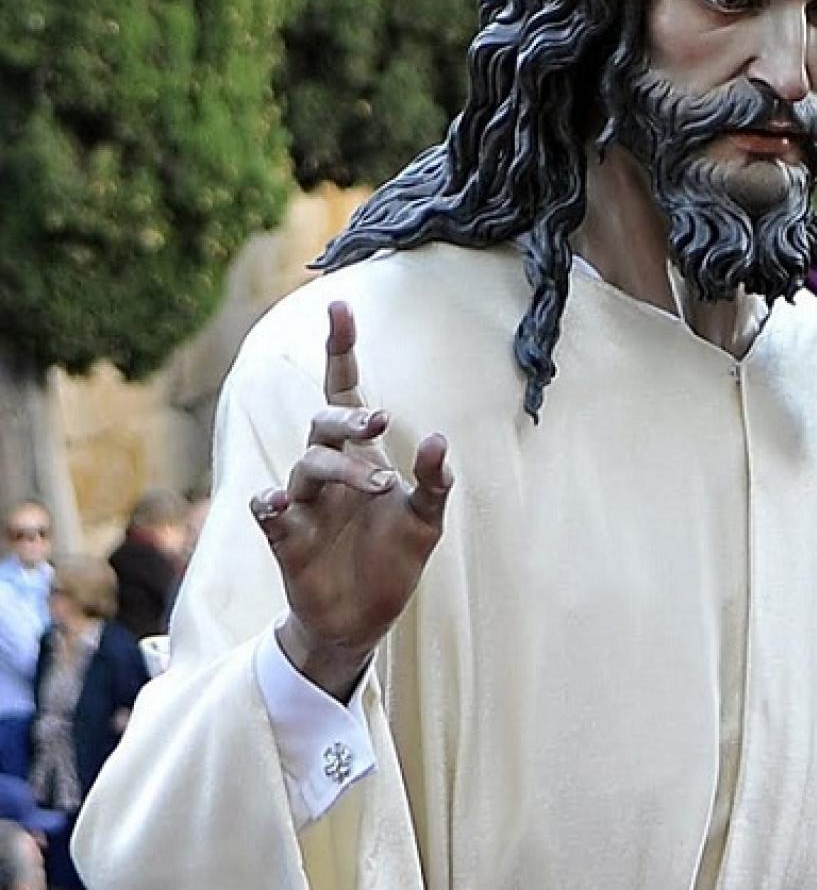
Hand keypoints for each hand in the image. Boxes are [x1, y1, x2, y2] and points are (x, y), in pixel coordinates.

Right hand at [252, 301, 453, 700]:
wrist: (362, 621)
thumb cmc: (392, 559)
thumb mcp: (426, 520)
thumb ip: (434, 481)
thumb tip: (438, 439)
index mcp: (361, 456)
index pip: (345, 392)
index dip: (340, 350)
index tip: (340, 306)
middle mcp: (328, 471)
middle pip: (324, 422)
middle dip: (348, 417)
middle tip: (379, 422)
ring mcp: (304, 503)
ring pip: (307, 465)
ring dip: (341, 468)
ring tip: (380, 486)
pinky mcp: (286, 538)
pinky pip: (267, 511)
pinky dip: (271, 504)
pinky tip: (280, 504)